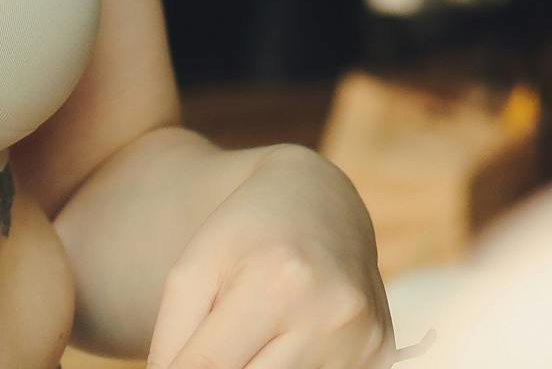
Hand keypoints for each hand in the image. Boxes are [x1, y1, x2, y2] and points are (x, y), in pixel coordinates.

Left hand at [151, 147, 394, 368]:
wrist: (319, 200)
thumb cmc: (244, 234)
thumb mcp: (193, 269)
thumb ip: (171, 338)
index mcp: (278, 284)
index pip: (208, 368)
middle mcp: (331, 314)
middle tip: (219, 343)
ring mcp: (364, 340)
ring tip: (253, 336)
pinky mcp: (380, 354)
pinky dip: (292, 368)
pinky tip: (282, 342)